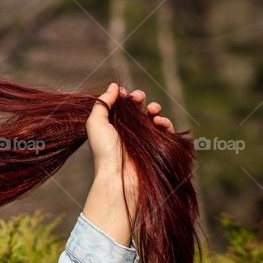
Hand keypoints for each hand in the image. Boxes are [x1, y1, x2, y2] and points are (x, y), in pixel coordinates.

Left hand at [86, 83, 177, 210]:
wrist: (118, 176)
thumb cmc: (104, 151)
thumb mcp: (96, 123)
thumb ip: (102, 103)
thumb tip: (114, 86)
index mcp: (113, 125)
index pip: (122, 105)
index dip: (125, 96)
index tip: (124, 93)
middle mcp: (128, 131)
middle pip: (138, 108)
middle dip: (140, 98)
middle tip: (138, 98)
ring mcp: (144, 138)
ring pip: (154, 116)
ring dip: (154, 108)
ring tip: (152, 110)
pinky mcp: (157, 146)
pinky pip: (166, 130)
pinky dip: (165, 122)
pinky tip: (159, 122)